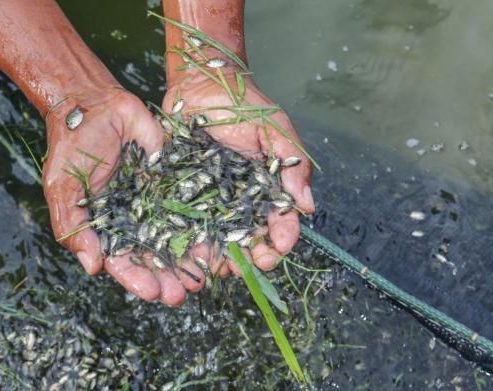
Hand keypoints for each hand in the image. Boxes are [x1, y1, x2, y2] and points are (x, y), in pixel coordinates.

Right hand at [43, 88, 204, 304]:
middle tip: (182, 294)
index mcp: (107, 228)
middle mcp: (135, 220)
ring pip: (177, 237)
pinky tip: (216, 241)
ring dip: (188, 260)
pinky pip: (192, 205)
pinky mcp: (175, 182)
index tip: (151, 293)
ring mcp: (156, 202)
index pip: (122, 262)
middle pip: (154, 257)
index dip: (136, 279)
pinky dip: (204, 224)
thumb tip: (92, 267)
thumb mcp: (63, 188)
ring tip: (203, 278)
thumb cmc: (72, 148)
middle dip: (167, 278)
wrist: (94, 106)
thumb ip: (74, 227)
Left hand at [162, 70, 314, 276]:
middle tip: (241, 270)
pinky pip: (186, 219)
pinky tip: (185, 253)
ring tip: (212, 270)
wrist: (203, 83)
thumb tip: (307, 207)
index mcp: (267, 187)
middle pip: (247, 237)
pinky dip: (186, 239)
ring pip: (217, 235)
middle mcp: (241, 199)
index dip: (280, 241)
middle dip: (246, 258)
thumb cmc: (245, 105)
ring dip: (216, 256)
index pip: (279, 222)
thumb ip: (292, 166)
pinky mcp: (184, 191)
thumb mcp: (276, 130)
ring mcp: (211, 197)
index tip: (275, 252)